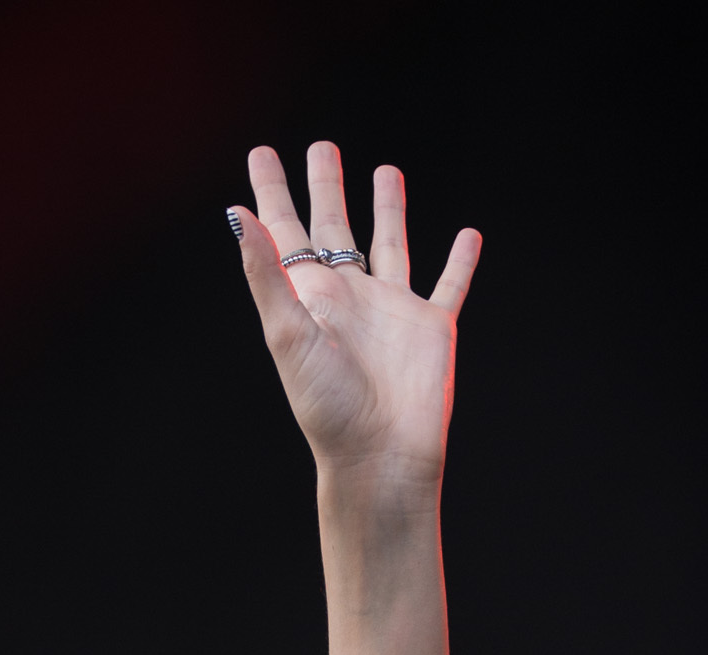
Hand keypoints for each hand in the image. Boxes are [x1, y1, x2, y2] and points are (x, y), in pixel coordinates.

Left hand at [232, 144, 477, 502]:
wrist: (379, 454)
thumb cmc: (327, 406)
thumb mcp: (287, 334)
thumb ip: (266, 273)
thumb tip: (239, 214)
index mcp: (310, 297)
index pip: (285, 231)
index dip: (272, 191)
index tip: (260, 154)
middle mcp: (349, 297)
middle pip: (335, 226)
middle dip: (327, 186)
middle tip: (323, 147)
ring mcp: (391, 310)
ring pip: (390, 243)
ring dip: (389, 209)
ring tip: (387, 171)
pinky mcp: (430, 327)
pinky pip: (449, 285)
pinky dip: (461, 262)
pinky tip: (469, 236)